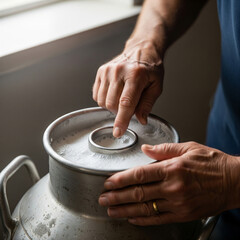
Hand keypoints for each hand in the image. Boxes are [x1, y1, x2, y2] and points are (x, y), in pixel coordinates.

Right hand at [92, 39, 163, 136]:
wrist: (141, 49)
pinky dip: (104, 100)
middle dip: (120, 112)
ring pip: (102, 101)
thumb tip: (140, 120)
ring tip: (122, 97)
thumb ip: (147, 104)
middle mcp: (118, 71)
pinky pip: (96, 95)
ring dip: (112, 106)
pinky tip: (114, 93)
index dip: (122, 120)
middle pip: (112, 104)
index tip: (118, 132)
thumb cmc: (151, 68)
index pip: (126, 103)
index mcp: (136, 75)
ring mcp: (107, 71)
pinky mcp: (100, 71)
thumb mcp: (156, 86)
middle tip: (129, 106)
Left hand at [98, 142, 239, 225]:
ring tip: (111, 210)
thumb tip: (146, 149)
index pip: (140, 174)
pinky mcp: (184, 214)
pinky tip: (132, 218)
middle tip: (104, 198)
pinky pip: (159, 219)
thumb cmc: (212, 163)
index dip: (121, 179)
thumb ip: (164, 149)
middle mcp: (173, 187)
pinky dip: (143, 219)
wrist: (234, 181)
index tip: (108, 182)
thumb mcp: (188, 148)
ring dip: (125, 210)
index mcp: (173, 168)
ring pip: (145, 208)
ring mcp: (178, 203)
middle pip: (139, 193)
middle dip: (118, 196)